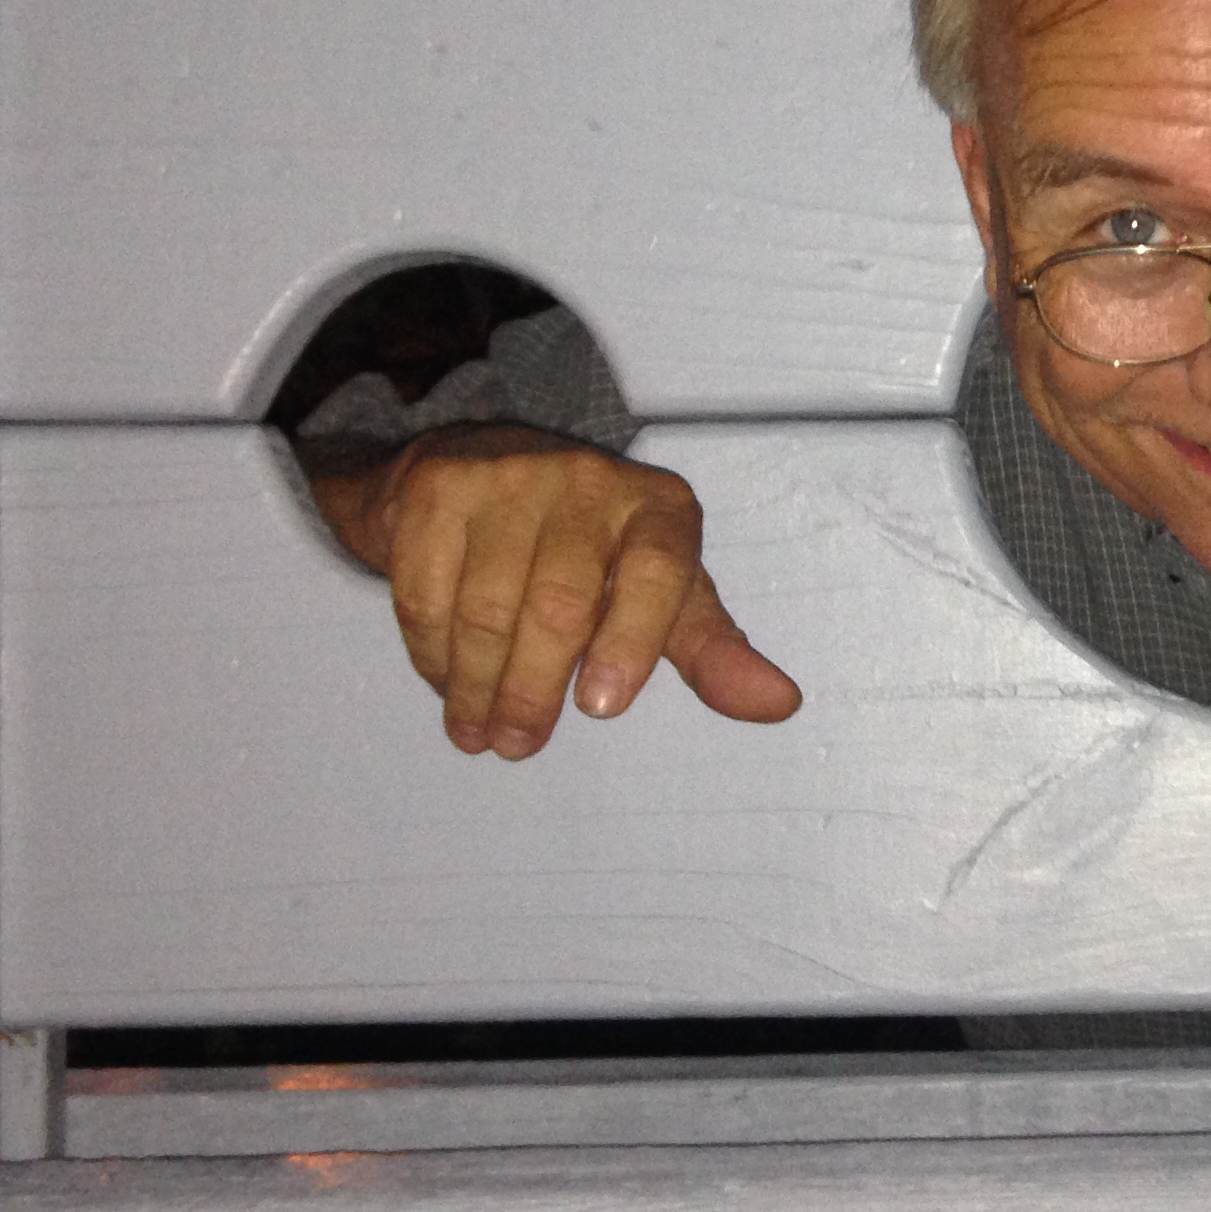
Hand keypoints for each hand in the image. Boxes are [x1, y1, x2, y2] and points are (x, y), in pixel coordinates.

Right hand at [313, 424, 801, 758]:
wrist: (472, 467)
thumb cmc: (589, 548)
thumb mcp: (662, 592)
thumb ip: (712, 649)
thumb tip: (781, 704)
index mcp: (659, 507)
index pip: (659, 571)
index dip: (632, 640)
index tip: (600, 707)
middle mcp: (590, 480)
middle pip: (562, 604)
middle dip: (534, 690)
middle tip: (519, 745)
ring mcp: (509, 478)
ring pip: (489, 607)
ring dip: (478, 686)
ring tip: (478, 732)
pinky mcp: (437, 489)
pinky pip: (429, 592)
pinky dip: (434, 654)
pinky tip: (447, 682)